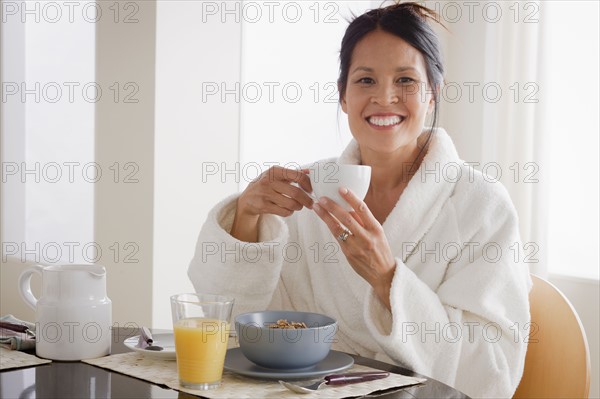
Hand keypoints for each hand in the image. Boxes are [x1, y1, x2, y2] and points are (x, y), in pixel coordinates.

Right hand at [231, 166, 313, 241]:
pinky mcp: (263, 206)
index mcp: (275, 171)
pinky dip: (289, 212)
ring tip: (298, 206)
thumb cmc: (266, 185)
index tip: (310, 190)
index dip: (307, 184)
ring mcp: (265, 194)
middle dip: (306, 200)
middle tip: (310, 203)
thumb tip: (310, 171)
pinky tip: (288, 210)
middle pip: (296, 193)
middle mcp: (269, 181)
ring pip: (291, 204)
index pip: (298, 176)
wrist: (247, 199)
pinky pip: (284, 212)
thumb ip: (293, 173)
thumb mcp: (276, 175)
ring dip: (298, 207)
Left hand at [313, 188, 395, 309]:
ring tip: (317, 207)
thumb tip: (349, 206)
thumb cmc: (380, 250)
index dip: (351, 198)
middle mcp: (367, 237)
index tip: (342, 189)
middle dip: (332, 206)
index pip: (363, 209)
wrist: (383, 274)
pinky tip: (324, 219)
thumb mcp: (377, 233)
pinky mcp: (348, 253)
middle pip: (347, 218)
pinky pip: (337, 237)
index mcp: (376, 229)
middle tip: (322, 198)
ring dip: (326, 216)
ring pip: (338, 228)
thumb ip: (364, 221)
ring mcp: (356, 246)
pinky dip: (330, 226)